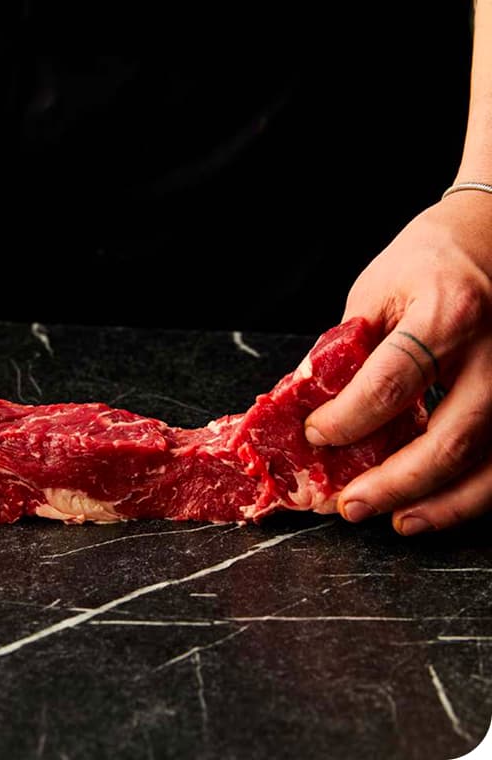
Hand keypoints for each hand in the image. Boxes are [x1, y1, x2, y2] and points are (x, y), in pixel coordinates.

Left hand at [305, 192, 491, 534]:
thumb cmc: (429, 260)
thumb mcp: (376, 289)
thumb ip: (347, 349)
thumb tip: (308, 406)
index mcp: (447, 313)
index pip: (392, 382)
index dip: (349, 419)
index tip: (316, 436)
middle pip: (451, 438)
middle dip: (396, 482)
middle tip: (350, 506)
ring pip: (491, 464)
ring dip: (441, 504)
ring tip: (396, 522)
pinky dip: (474, 494)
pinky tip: (439, 507)